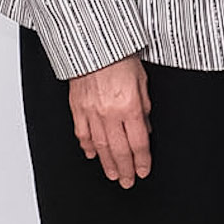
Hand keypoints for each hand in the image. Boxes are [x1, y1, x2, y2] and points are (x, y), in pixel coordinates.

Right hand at [68, 55, 151, 187]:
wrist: (92, 42)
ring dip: (108, 164)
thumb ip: (144, 106)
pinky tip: (93, 154)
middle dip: (125, 169)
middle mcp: (109, 113)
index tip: (144, 170)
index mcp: (129, 106)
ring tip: (113, 175)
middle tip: (128, 181)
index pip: (139, 143)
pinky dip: (88, 146)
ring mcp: (91, 112)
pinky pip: (82, 133)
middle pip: (120, 150)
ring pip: (100, 146)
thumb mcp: (142, 79)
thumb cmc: (119, 56)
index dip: (142, 160)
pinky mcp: (77, 107)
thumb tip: (146, 127)